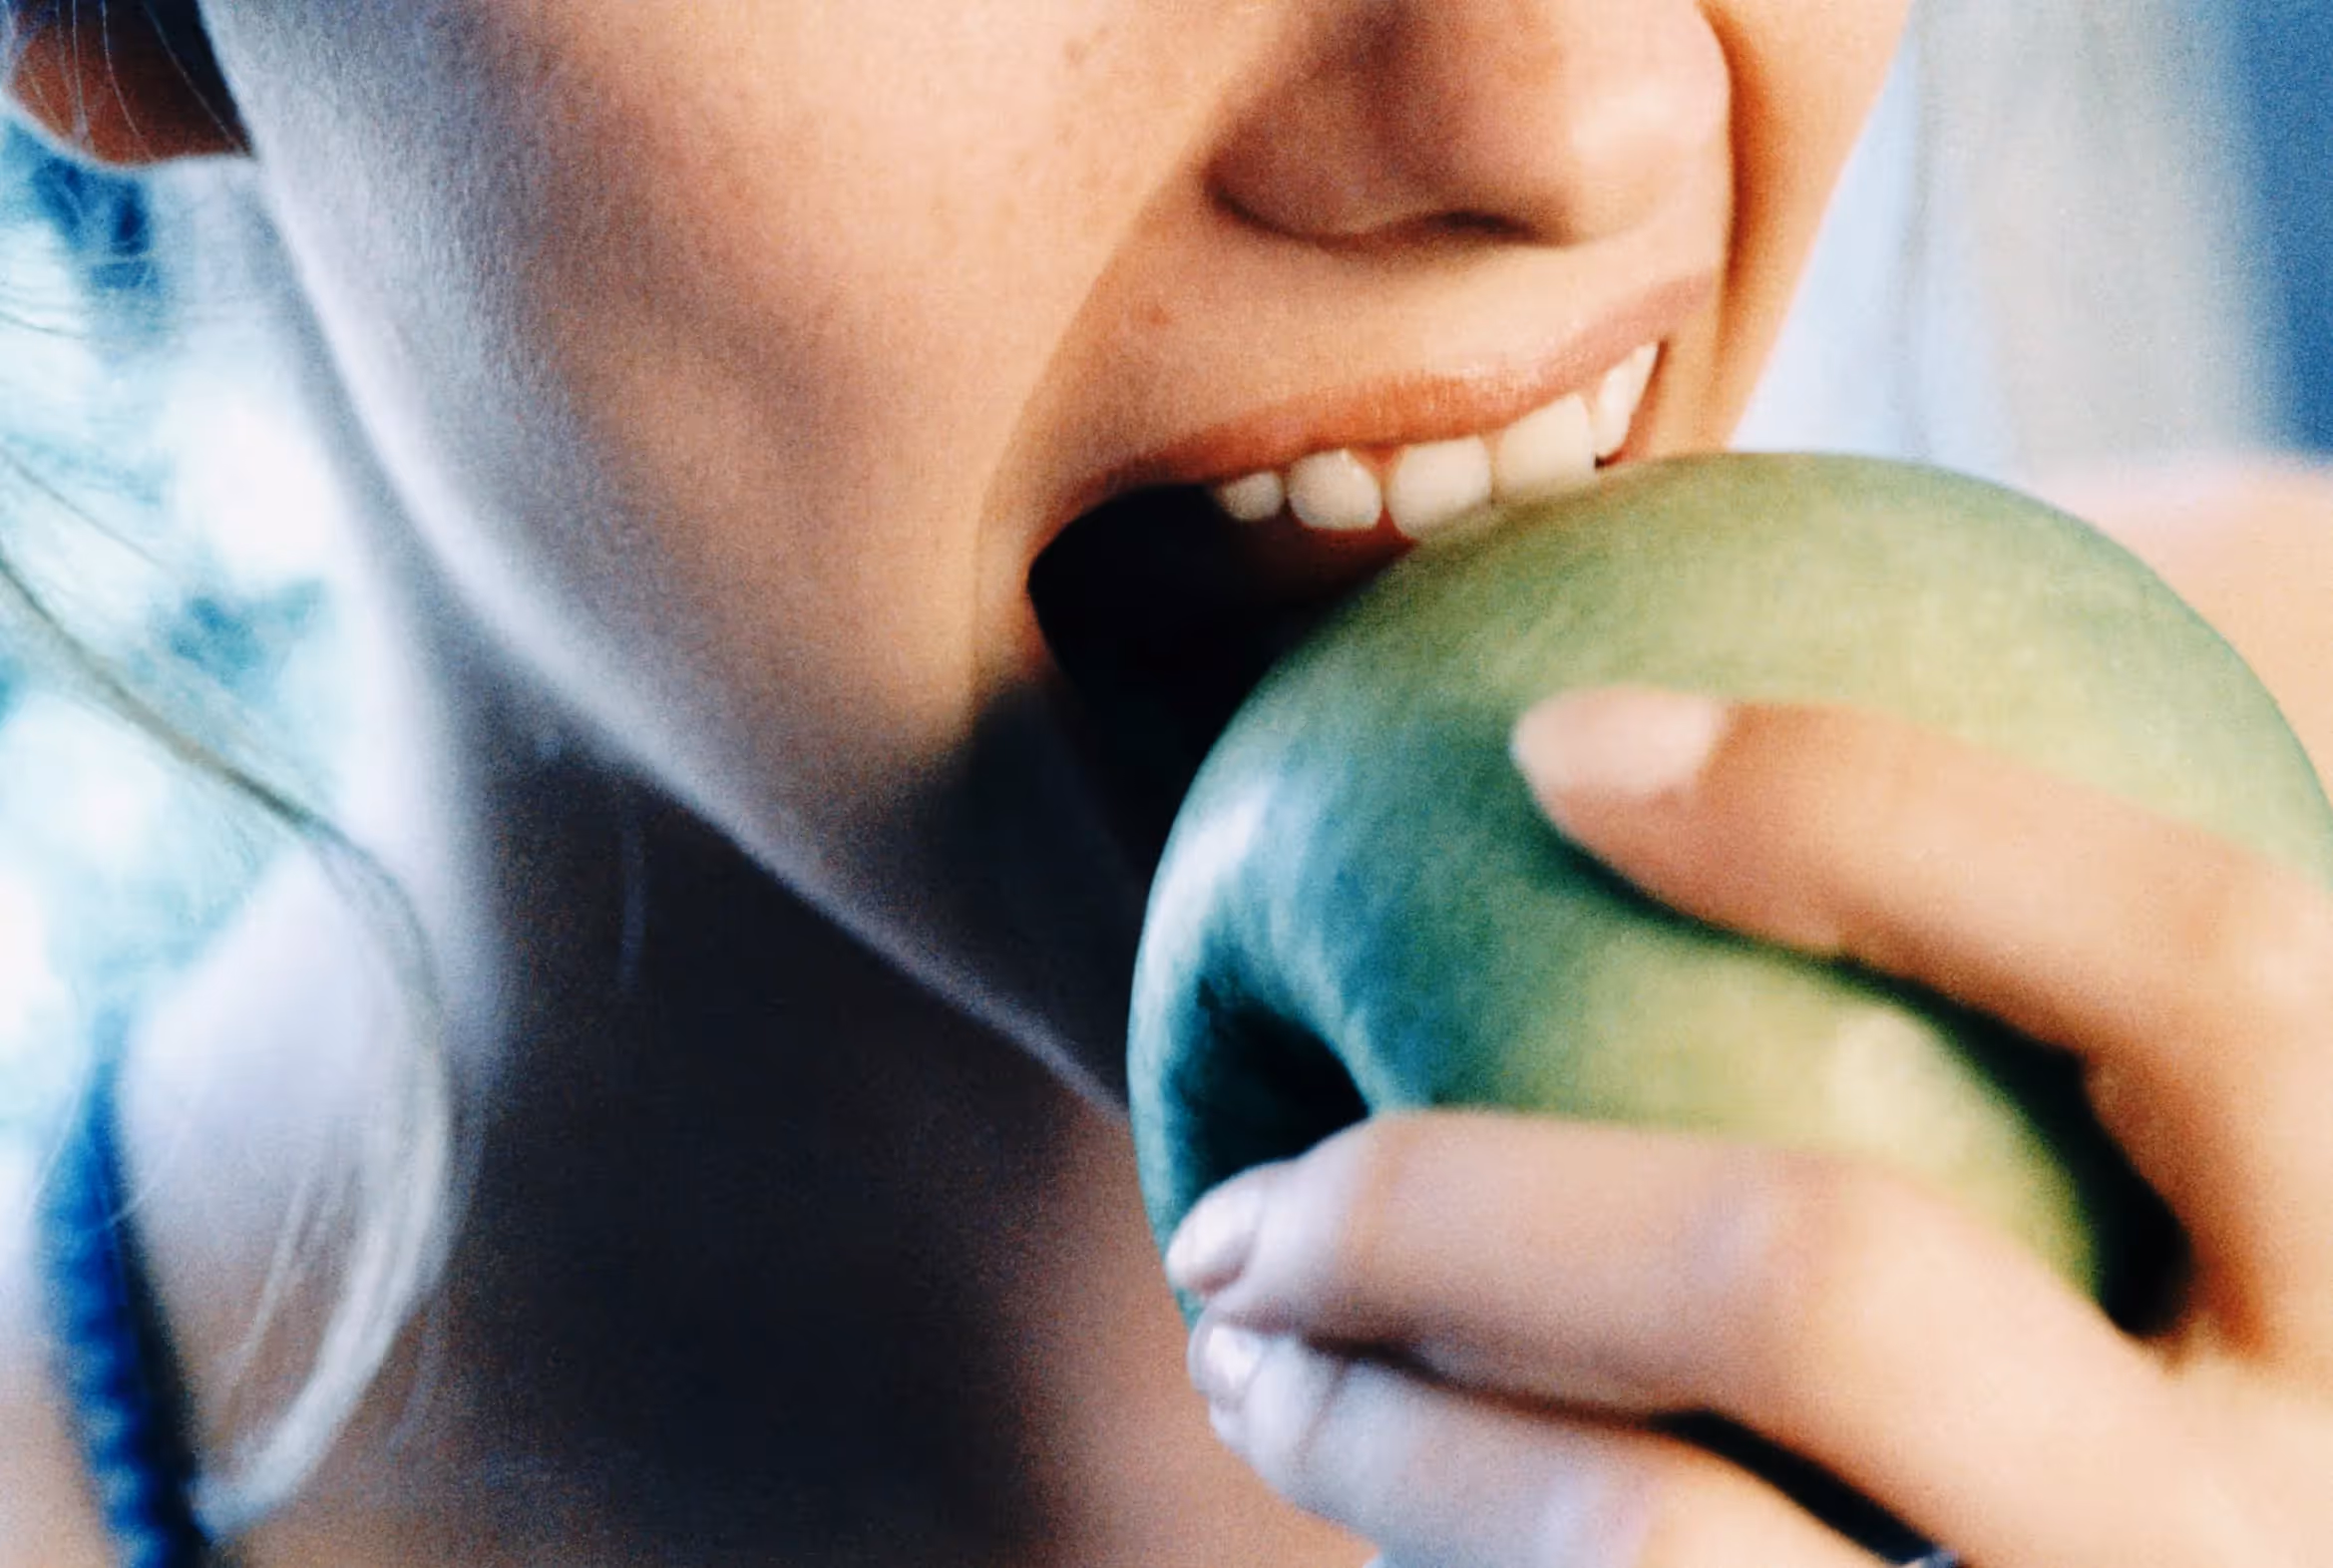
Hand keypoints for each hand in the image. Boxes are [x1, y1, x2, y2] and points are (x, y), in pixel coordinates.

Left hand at [1164, 687, 2332, 1566]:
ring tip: (1238, 1355)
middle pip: (1825, 1286)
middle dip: (1450, 1205)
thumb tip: (1665, 735)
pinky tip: (1351, 1465)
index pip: (2205, 969)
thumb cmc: (2149, 1354)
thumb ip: (2050, 1013)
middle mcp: (2291, 1523)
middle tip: (1231, 1201)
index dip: (1871, 804)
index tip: (1543, 740)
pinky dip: (1434, 1541)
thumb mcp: (2194, 1192)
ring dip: (1379, 1434)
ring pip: (1655, 1543)